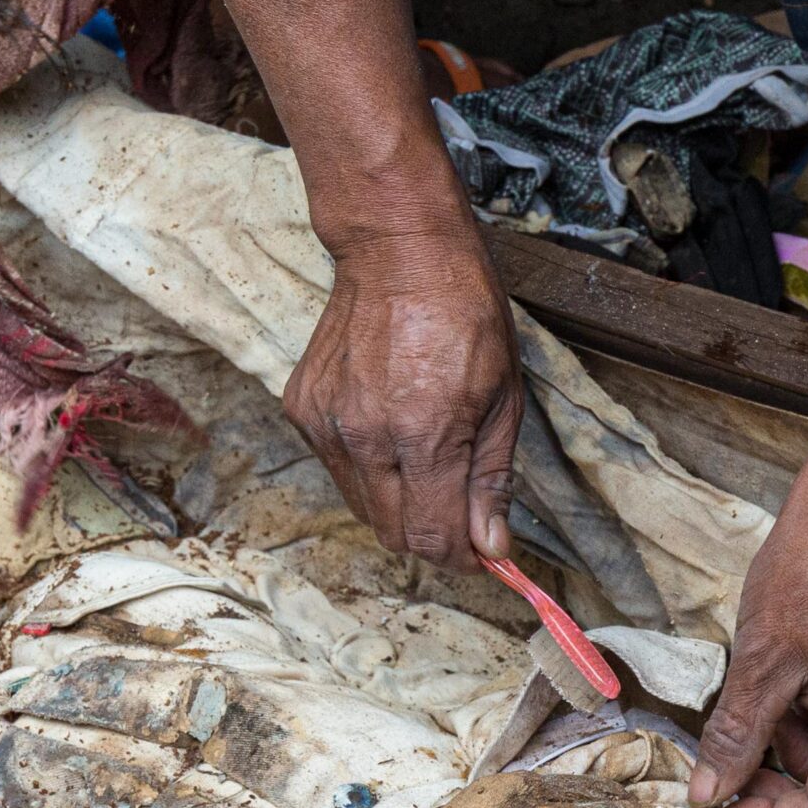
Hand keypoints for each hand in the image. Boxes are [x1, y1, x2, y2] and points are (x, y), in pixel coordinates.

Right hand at [285, 225, 522, 571]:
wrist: (398, 251)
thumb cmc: (463, 313)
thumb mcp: (503, 397)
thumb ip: (491, 479)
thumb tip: (490, 545)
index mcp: (425, 436)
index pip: (433, 539)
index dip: (461, 556)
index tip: (479, 550)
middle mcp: (367, 439)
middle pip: (394, 535)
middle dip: (431, 536)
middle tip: (457, 510)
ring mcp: (328, 425)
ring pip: (363, 508)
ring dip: (398, 504)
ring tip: (424, 458)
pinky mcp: (303, 410)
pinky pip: (338, 470)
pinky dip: (366, 468)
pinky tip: (388, 427)